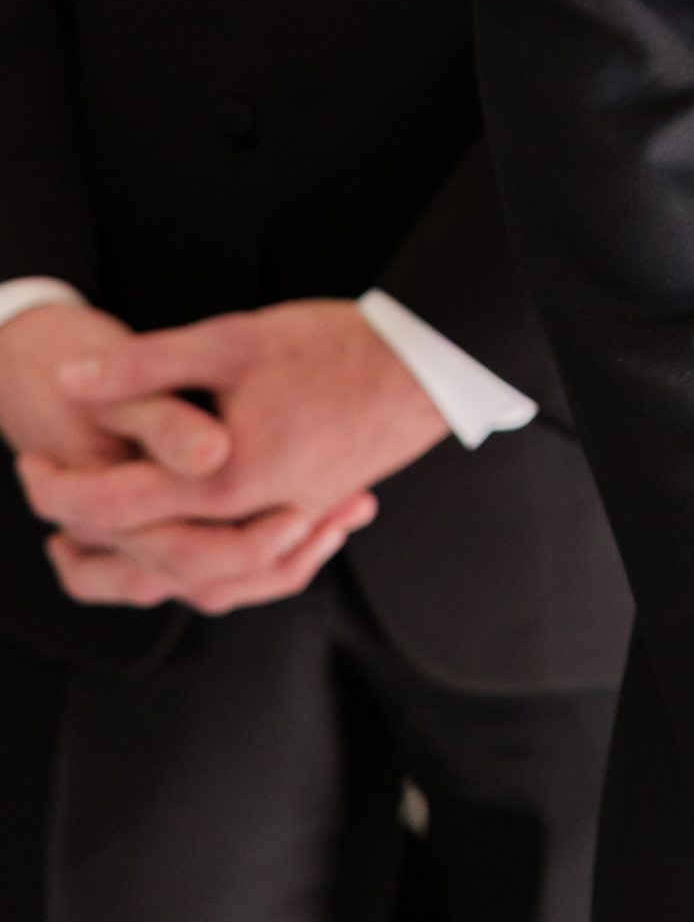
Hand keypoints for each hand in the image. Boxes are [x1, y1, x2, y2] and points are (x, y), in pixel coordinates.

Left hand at [15, 300, 444, 614]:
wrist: (426, 365)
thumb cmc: (333, 345)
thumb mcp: (232, 339)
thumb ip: (148, 364)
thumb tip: (72, 381)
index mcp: (227, 479)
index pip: (119, 506)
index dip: (61, 490)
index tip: (29, 468)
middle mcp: (255, 519)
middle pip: (152, 559)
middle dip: (90, 538)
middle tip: (50, 509)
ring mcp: (288, 529)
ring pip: (201, 582)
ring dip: (140, 570)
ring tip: (95, 543)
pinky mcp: (311, 523)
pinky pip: (246, 574)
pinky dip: (202, 571)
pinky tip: (180, 544)